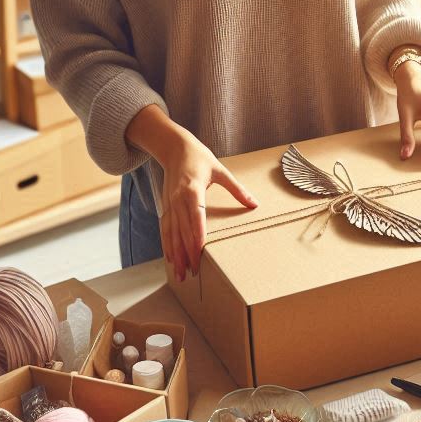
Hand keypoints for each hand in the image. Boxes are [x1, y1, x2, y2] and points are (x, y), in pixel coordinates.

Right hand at [127, 105, 256, 281]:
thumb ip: (237, 189)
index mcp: (192, 190)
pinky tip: (171, 260)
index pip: (195, 217)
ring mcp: (169, 203)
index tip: (199, 253)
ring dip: (175, 254)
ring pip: (171, 233)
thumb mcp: (220, 170)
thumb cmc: (199, 157)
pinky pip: (165, 228)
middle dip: (187, 253)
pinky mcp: (165, 206)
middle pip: (182, 230)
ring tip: (181, 274)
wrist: (174, 147)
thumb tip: (254, 204)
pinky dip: (167, 245)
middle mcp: (178, 199)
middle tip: (193, 273)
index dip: (196, 236)